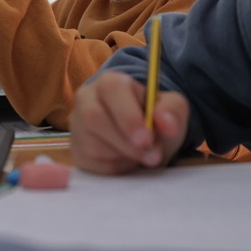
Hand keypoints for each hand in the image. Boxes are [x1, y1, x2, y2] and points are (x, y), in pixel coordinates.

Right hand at [69, 72, 188, 174]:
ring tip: (142, 155)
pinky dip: (116, 167)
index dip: (128, 115)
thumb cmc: (153, 118)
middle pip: (93, 117)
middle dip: (126, 142)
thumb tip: (165, 122)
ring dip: (124, 156)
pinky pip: (92, 164)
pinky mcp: (77, 150)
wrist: (141, 137)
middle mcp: (87, 99)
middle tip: (152, 156)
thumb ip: (172, 111)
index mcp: (110, 83)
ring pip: (93, 144)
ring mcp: (78, 125)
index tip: (147, 138)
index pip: (111, 89)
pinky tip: (126, 159)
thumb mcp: (172, 109)